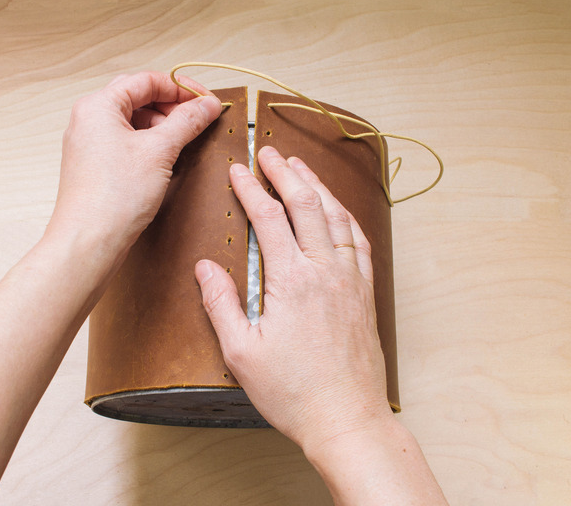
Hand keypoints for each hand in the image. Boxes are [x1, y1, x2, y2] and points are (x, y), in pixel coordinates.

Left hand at [47, 71, 221, 255]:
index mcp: (98, 106)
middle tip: (200, 120)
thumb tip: (207, 105)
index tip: (206, 101)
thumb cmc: (114, 197)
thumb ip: (187, 122)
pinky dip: (150, 146)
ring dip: (163, 128)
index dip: (181, 88)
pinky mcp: (96, 166)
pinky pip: (127, 144)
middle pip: (139, 99)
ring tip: (187, 142)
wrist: (89, 242)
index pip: (146, 81)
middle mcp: (89, 120)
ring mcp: (91, 144)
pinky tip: (168, 160)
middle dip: (173, 107)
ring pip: (134, 123)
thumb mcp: (160, 151)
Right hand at [195, 146, 393, 449]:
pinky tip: (338, 209)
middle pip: (306, 205)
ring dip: (318, 186)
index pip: (268, 218)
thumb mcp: (242, 353)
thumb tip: (205, 267)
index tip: (238, 169)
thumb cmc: (293, 392)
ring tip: (301, 167)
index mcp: (292, 281)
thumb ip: (221, 304)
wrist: (347, 418)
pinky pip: (359, 241)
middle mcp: (326, 271)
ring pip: (337, 216)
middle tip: (270, 152)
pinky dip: (346, 216)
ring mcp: (350, 280)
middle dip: (286, 173)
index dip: (251, 189)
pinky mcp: (365, 294)